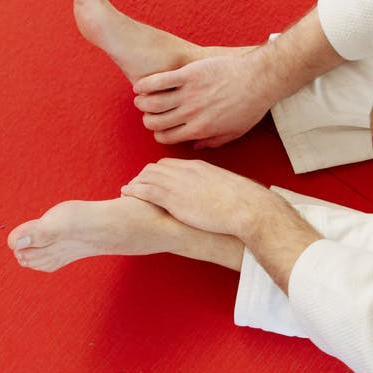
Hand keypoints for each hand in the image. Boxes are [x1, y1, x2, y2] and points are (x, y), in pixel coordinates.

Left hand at [120, 158, 277, 236]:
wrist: (247, 207)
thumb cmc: (244, 202)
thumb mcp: (229, 188)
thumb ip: (218, 188)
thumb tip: (221, 195)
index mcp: (199, 167)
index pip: (171, 164)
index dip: (159, 172)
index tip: (153, 180)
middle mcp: (186, 171)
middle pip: (156, 167)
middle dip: (144, 176)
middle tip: (136, 185)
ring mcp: (179, 183)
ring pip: (148, 176)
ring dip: (136, 183)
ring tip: (127, 190)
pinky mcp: (173, 198)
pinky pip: (146, 190)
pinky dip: (134, 191)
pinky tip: (126, 195)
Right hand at [132, 53, 276, 148]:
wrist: (260, 80)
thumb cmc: (250, 106)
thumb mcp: (235, 132)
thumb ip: (213, 142)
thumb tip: (194, 146)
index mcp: (199, 129)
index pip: (166, 137)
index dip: (158, 134)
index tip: (159, 127)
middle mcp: (191, 114)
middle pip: (155, 122)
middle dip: (148, 119)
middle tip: (148, 112)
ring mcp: (189, 93)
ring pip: (152, 103)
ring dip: (142, 102)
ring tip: (141, 98)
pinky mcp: (189, 74)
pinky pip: (158, 81)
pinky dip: (144, 84)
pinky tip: (139, 85)